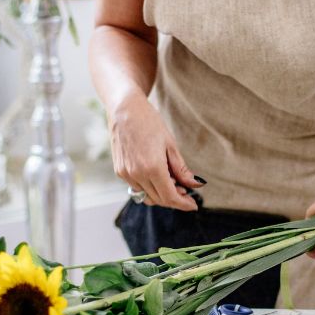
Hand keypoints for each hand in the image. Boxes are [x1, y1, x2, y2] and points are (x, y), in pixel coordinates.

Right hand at [110, 94, 201, 210]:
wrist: (124, 109)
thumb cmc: (149, 122)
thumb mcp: (170, 145)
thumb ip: (181, 169)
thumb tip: (195, 185)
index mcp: (152, 168)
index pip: (170, 197)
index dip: (183, 204)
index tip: (193, 205)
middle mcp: (136, 174)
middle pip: (159, 199)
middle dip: (174, 200)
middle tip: (186, 192)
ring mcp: (126, 174)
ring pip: (147, 196)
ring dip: (161, 194)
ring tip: (172, 181)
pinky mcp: (119, 171)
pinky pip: (137, 188)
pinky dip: (149, 187)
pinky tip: (157, 175)